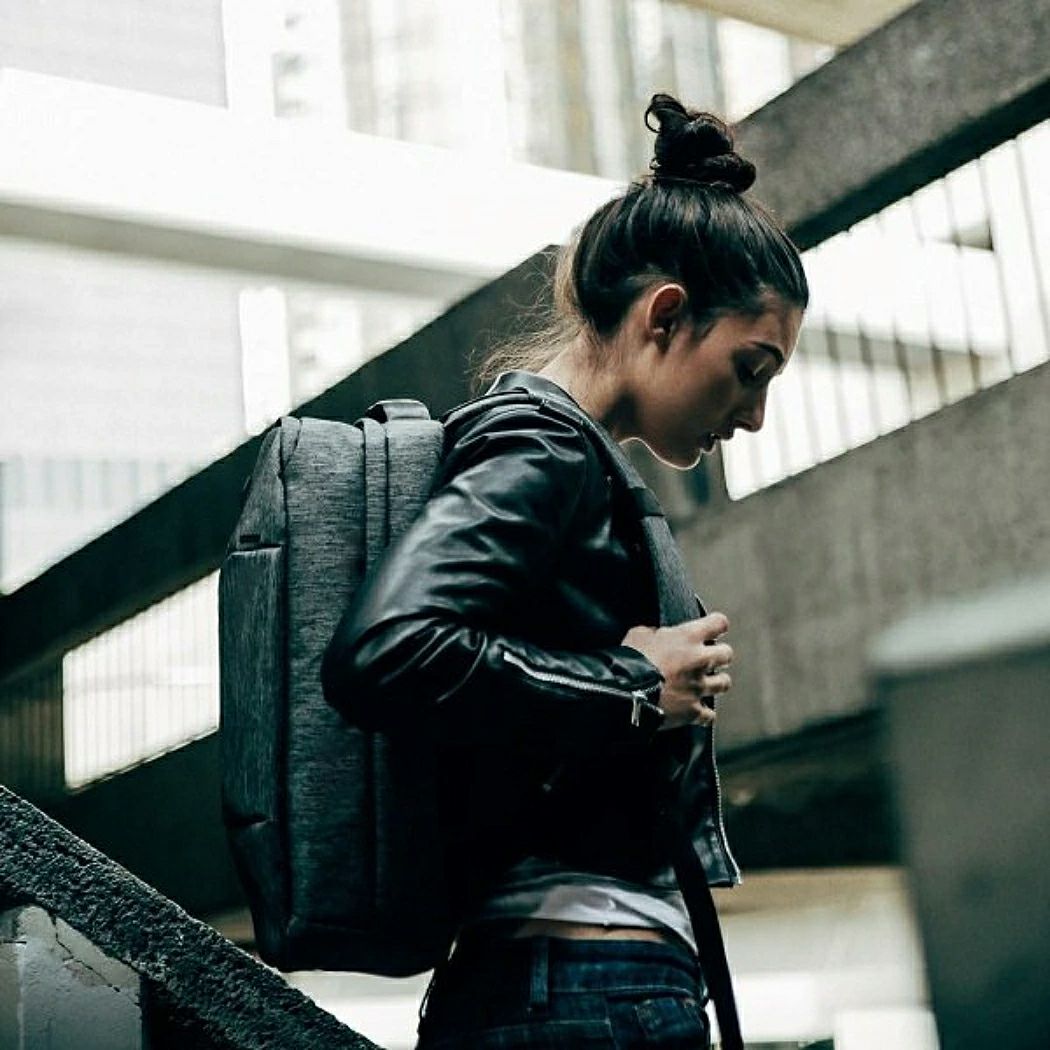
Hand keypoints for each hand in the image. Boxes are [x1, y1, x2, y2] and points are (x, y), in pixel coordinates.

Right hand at [621, 613, 732, 728]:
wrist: (626, 692)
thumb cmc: (631, 660)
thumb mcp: (639, 634)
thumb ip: (656, 633)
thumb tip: (658, 636)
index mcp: (688, 637)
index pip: (719, 623)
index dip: (717, 626)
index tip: (713, 629)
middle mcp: (700, 661)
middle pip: (727, 654)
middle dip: (720, 655)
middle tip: (710, 657)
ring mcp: (698, 687)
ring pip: (724, 684)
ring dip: (716, 682)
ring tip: (707, 683)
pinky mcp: (693, 711)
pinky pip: (709, 715)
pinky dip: (704, 713)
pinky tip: (698, 711)